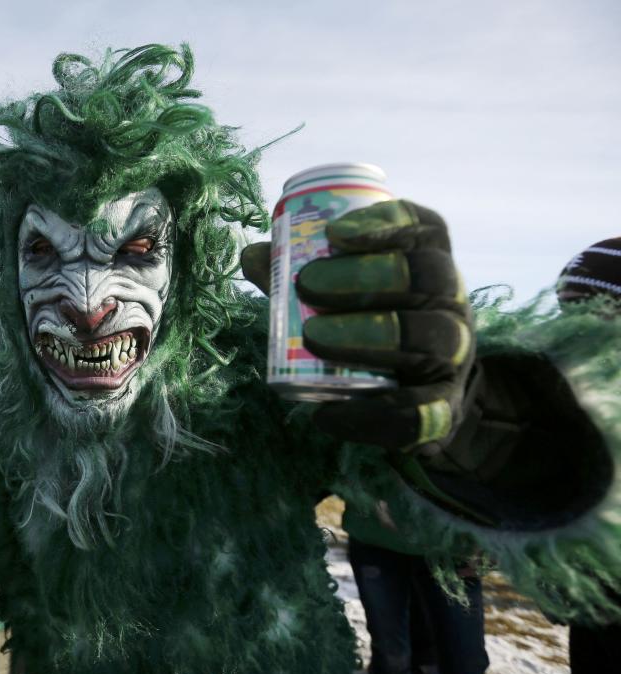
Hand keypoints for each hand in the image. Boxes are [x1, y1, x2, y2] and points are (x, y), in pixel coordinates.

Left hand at [242, 199, 474, 455]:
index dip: (384, 223)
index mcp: (429, 262)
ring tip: (313, 338)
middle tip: (306, 286)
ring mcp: (455, 357)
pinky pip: (421, 412)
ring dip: (368, 335)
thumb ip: (302, 274)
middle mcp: (452, 302)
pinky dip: (371, 414)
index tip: (332, 232)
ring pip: (429, 338)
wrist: (425, 398)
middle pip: (425, 277)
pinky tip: (327, 412)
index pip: (423, 227)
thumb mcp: (348, 295)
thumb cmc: (377, 326)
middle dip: (363, 277)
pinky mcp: (446, 409)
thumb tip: (254, 256)